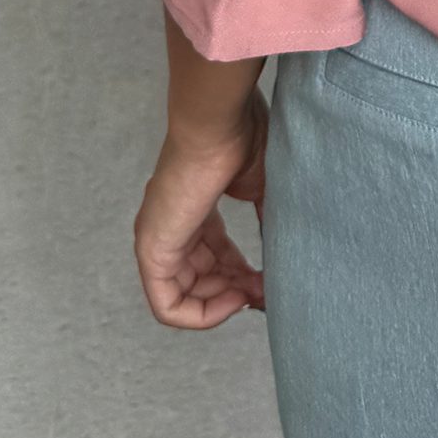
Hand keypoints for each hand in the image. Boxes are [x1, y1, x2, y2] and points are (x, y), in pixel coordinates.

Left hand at [133, 90, 267, 329]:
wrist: (218, 122)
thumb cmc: (240, 140)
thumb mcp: (262, 190)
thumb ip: (268, 225)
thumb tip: (284, 257)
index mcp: (195, 209)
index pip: (214, 258)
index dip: (242, 275)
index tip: (269, 276)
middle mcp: (173, 226)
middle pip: (202, 280)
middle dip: (237, 292)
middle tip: (268, 289)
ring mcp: (158, 238)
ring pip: (185, 297)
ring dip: (224, 304)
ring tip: (257, 293)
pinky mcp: (152, 250)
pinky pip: (167, 306)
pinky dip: (201, 315)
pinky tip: (235, 301)